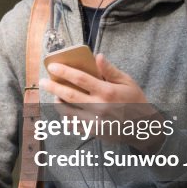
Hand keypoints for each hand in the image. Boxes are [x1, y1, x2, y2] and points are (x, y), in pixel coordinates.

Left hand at [40, 54, 162, 152]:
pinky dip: (65, 116)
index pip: (80, 79)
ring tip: (52, 95)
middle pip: (69, 95)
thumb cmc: (135, 101)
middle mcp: (99, 106)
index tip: (52, 66)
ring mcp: (94, 121)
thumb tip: (97, 56)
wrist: (143, 128)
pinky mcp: (93, 131)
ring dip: (57, 102)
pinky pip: (73, 123)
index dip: (64, 71)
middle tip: (42, 81)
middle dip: (53, 87)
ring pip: (68, 111)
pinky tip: (63, 110)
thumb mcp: (127, 82)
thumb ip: (110, 70)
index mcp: (107, 92)